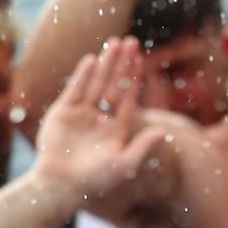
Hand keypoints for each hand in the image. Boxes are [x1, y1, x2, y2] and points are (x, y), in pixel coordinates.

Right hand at [31, 38, 164, 215]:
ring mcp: (82, 114)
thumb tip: (165, 131)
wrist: (61, 185)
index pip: (129, 97)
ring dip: (105, 64)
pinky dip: (83, 75)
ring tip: (113, 43)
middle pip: (114, 84)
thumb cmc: (96, 180)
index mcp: (118, 128)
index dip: (134, 78)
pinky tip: (92, 59)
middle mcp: (101, 118)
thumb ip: (144, 146)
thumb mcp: (125, 164)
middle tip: (130, 42)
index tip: (141, 59)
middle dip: (122, 64)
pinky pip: (75, 90)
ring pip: (96, 83)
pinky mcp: (63, 113)